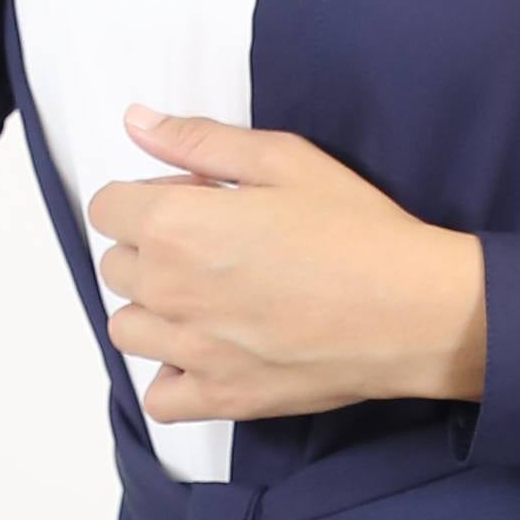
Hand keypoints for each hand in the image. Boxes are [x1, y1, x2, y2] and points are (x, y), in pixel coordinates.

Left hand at [89, 108, 487, 421]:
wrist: (412, 310)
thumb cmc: (355, 228)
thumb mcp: (283, 159)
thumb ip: (198, 140)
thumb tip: (135, 121)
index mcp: (174, 224)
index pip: (108, 208)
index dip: (148, 197)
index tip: (196, 202)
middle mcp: (167, 290)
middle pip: (117, 266)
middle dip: (152, 250)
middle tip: (218, 248)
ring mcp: (189, 351)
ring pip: (128, 329)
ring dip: (155, 312)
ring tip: (212, 302)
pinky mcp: (219, 397)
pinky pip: (158, 396)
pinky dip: (172, 376)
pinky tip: (208, 354)